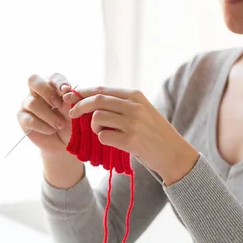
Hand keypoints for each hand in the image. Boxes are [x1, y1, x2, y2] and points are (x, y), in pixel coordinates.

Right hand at [17, 73, 73, 155]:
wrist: (65, 143)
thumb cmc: (71, 124)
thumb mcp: (75, 112)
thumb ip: (70, 101)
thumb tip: (66, 93)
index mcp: (52, 87)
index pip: (53, 78)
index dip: (59, 82)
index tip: (67, 90)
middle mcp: (38, 92)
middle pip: (33, 80)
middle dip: (46, 92)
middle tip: (58, 104)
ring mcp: (28, 104)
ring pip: (32, 103)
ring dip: (48, 115)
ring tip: (60, 125)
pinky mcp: (23, 118)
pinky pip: (29, 119)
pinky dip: (43, 126)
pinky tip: (51, 131)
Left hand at [63, 87, 199, 184]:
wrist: (174, 153)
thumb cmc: (154, 133)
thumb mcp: (141, 110)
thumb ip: (120, 104)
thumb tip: (90, 99)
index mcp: (135, 95)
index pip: (101, 89)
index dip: (82, 92)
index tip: (69, 97)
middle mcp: (134, 106)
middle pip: (96, 100)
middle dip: (79, 106)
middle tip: (72, 114)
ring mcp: (133, 123)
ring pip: (97, 118)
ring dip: (94, 127)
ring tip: (104, 133)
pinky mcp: (131, 140)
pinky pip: (103, 136)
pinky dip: (103, 140)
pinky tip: (113, 142)